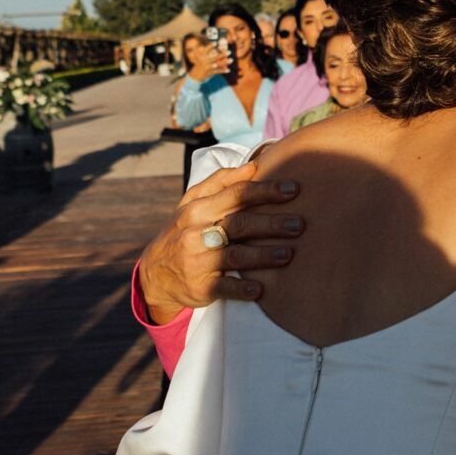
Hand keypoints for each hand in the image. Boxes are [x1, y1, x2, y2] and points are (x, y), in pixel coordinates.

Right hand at [138, 162, 301, 313]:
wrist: (156, 273)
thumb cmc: (185, 230)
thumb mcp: (193, 203)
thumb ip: (221, 181)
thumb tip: (253, 165)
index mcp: (198, 208)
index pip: (236, 194)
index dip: (265, 190)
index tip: (293, 189)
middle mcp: (197, 233)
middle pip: (239, 224)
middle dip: (271, 224)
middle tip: (299, 224)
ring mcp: (198, 261)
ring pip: (235, 256)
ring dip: (263, 256)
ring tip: (288, 254)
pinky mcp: (200, 287)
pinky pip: (224, 287)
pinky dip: (242, 288)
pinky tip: (260, 290)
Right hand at [191, 46, 231, 80]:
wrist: (195, 76)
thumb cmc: (201, 64)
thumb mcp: (202, 58)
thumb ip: (210, 54)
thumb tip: (221, 51)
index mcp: (202, 56)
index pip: (206, 50)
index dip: (210, 46)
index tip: (215, 43)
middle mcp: (204, 61)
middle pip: (214, 57)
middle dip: (222, 54)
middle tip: (229, 52)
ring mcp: (206, 67)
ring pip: (217, 64)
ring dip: (225, 62)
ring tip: (231, 60)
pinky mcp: (208, 73)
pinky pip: (217, 71)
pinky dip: (223, 70)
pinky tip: (228, 70)